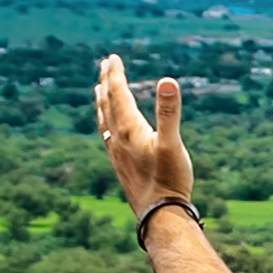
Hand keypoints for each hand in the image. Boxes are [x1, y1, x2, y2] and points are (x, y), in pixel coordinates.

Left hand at [93, 52, 196, 216]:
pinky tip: (108, 128)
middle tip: (105, 64)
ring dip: (102, 101)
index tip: (113, 57)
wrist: (159, 215)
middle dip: (106, 82)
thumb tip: (167, 81)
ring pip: (104, 120)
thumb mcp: (172, 143)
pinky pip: (106, 135)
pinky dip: (105, 122)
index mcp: (128, 129)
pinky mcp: (119, 164)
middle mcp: (117, 138)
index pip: (118, 94)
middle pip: (107, 103)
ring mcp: (116, 152)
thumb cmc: (169, 179)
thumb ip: (169, 112)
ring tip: (99, 90)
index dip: (115, 74)